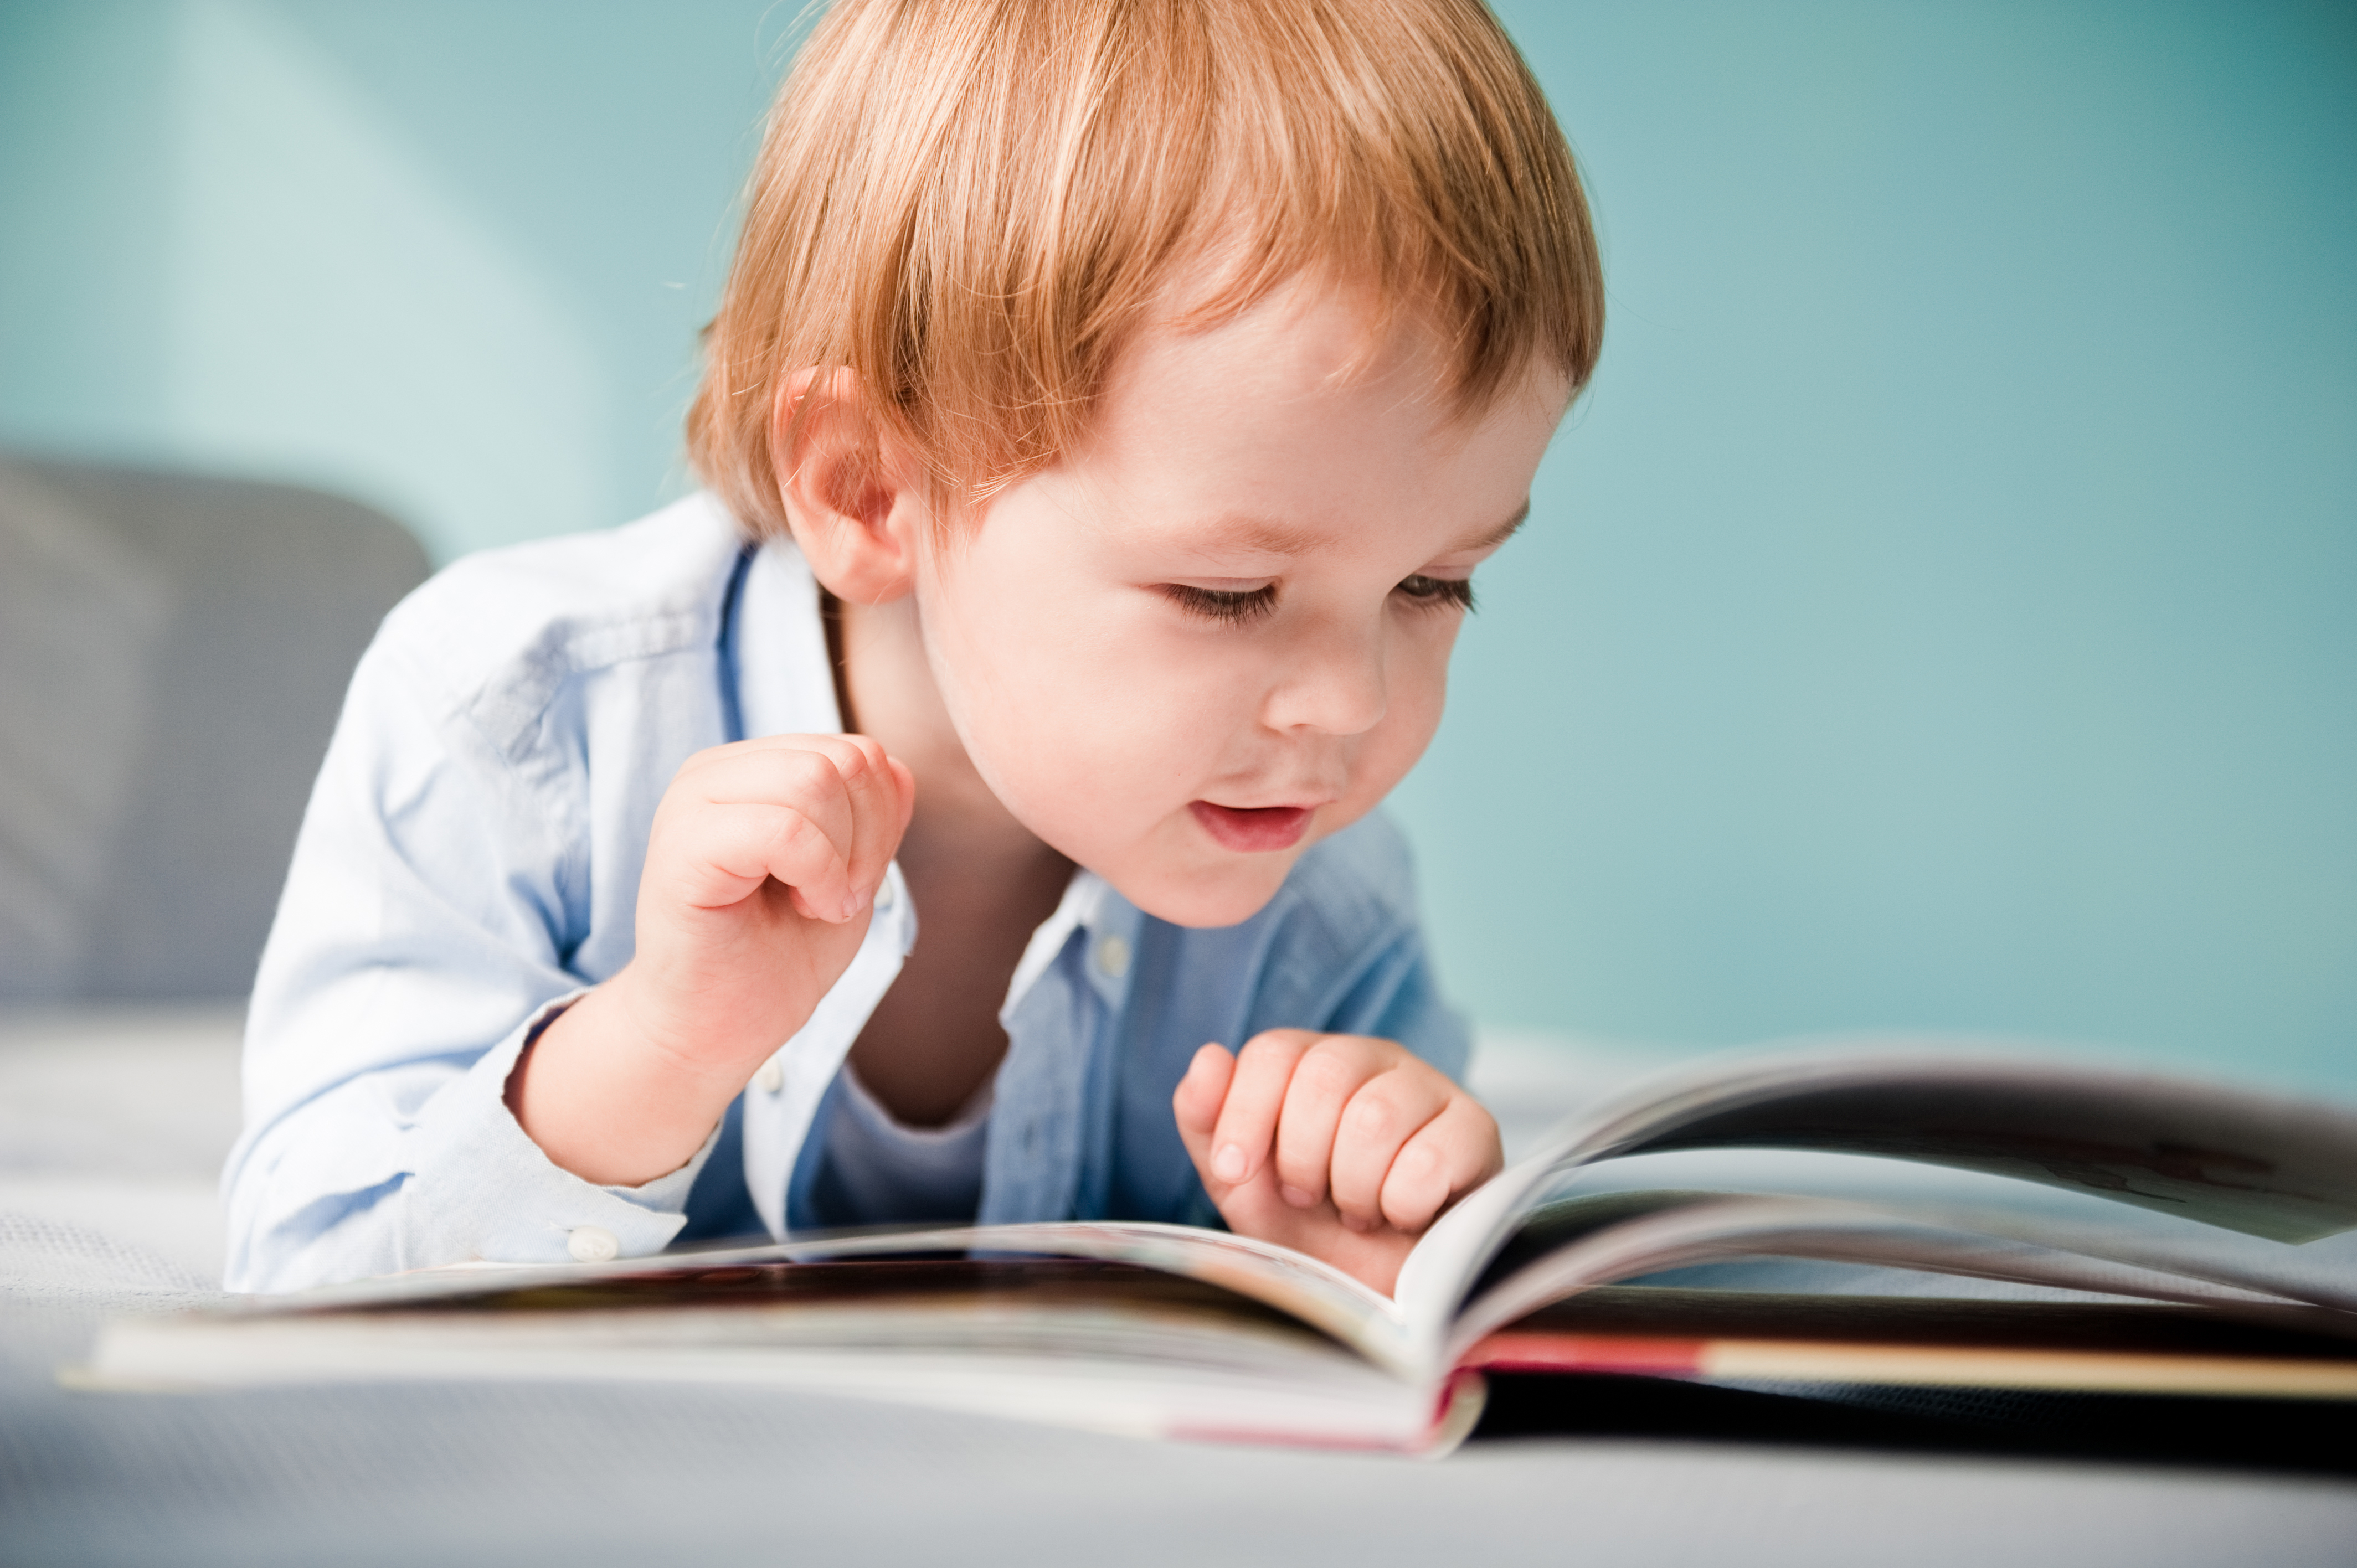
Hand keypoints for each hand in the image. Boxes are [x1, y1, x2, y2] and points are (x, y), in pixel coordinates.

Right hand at [510, 734, 914, 1184]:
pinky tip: (806, 909)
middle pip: (843, 759)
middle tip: (838, 897)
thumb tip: (895, 767)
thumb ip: (871, 813)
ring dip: (843, 859)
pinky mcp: (682, 845)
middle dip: (868, 838)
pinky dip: (820, 875)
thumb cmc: (777, 954)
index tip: (852, 882)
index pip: (855, 751)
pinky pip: (784, 828)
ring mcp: (691, 802)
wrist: (717, 1027)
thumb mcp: (848, 870)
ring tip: (816, 904)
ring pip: (817, 781)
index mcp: (750, 768)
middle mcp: (714, 771)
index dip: (881, 821)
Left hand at [1172, 1030, 1502, 1295]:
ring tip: (1359, 1211)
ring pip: (1375, 1117)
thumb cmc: (1311, 1232)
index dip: (1243, 1115)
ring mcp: (1432, 1088)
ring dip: (1353, 1187)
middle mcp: (1376, 1059)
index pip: (1272, 1051)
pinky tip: (1405, 1215)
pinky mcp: (1476, 1130)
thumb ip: (1208, 1122)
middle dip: (1302, 1157)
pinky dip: (1402, 1204)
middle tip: (1310, 1197)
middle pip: (1324, 1077)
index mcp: (1314, 1061)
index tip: (1235, 1171)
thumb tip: (1207, 1057)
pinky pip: (1429, 1158)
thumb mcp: (1243, 1185)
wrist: (1381, 1294)